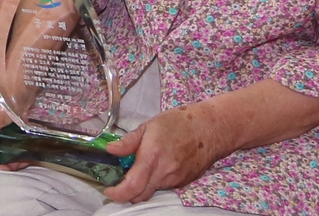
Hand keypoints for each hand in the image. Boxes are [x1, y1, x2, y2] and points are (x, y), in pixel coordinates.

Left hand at [103, 103, 225, 202]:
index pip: (132, 186)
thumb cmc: (178, 123)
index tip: (109, 189)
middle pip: (140, 195)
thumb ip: (128, 141)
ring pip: (152, 191)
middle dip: (126, 193)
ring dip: (142, 185)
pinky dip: (155, 181)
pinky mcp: (184, 183)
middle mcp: (164, 173)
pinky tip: (157, 166)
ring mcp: (176, 180)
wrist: (209, 128)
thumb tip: (110, 150)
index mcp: (152, 157)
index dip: (118, 193)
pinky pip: (164, 187)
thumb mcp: (149, 126)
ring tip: (139, 167)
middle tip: (119, 181)